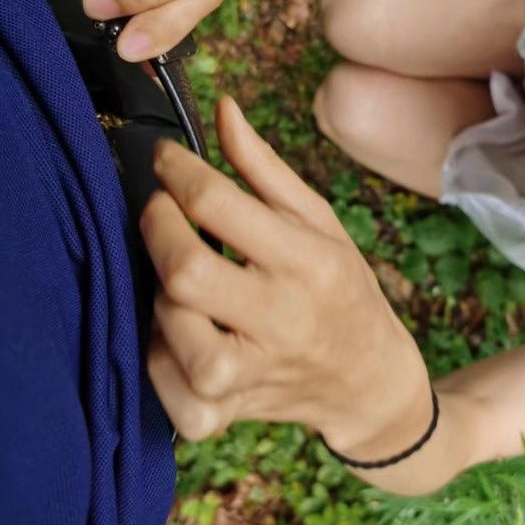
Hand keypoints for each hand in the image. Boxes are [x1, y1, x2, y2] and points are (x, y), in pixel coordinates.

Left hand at [140, 96, 430, 460]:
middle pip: (185, 270)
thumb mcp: (317, 219)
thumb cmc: (339, 287)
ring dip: (162, 291)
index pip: (219, 204)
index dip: (177, 170)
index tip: (164, 158)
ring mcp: (252, 375)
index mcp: (308, 260)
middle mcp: (282, 318)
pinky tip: (179, 333)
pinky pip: (165, 387)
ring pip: (171, 328)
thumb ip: (263, 166)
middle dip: (157, 226)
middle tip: (160, 210)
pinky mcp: (226, 416)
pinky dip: (158, 356)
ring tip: (181, 278)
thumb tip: (222, 108)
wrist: (368, 381)